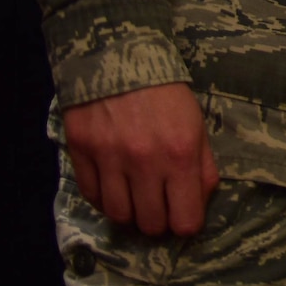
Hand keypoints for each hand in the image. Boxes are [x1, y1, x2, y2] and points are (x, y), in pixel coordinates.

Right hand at [62, 82, 219, 237]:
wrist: (121, 60)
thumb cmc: (167, 95)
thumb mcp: (198, 127)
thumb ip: (203, 168)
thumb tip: (199, 204)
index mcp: (181, 154)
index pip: (185, 219)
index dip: (186, 224)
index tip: (184, 216)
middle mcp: (144, 162)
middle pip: (150, 223)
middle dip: (159, 221)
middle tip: (160, 207)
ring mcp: (109, 159)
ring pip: (119, 215)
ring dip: (131, 213)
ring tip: (137, 199)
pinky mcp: (81, 154)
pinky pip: (93, 197)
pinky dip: (105, 200)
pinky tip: (115, 188)